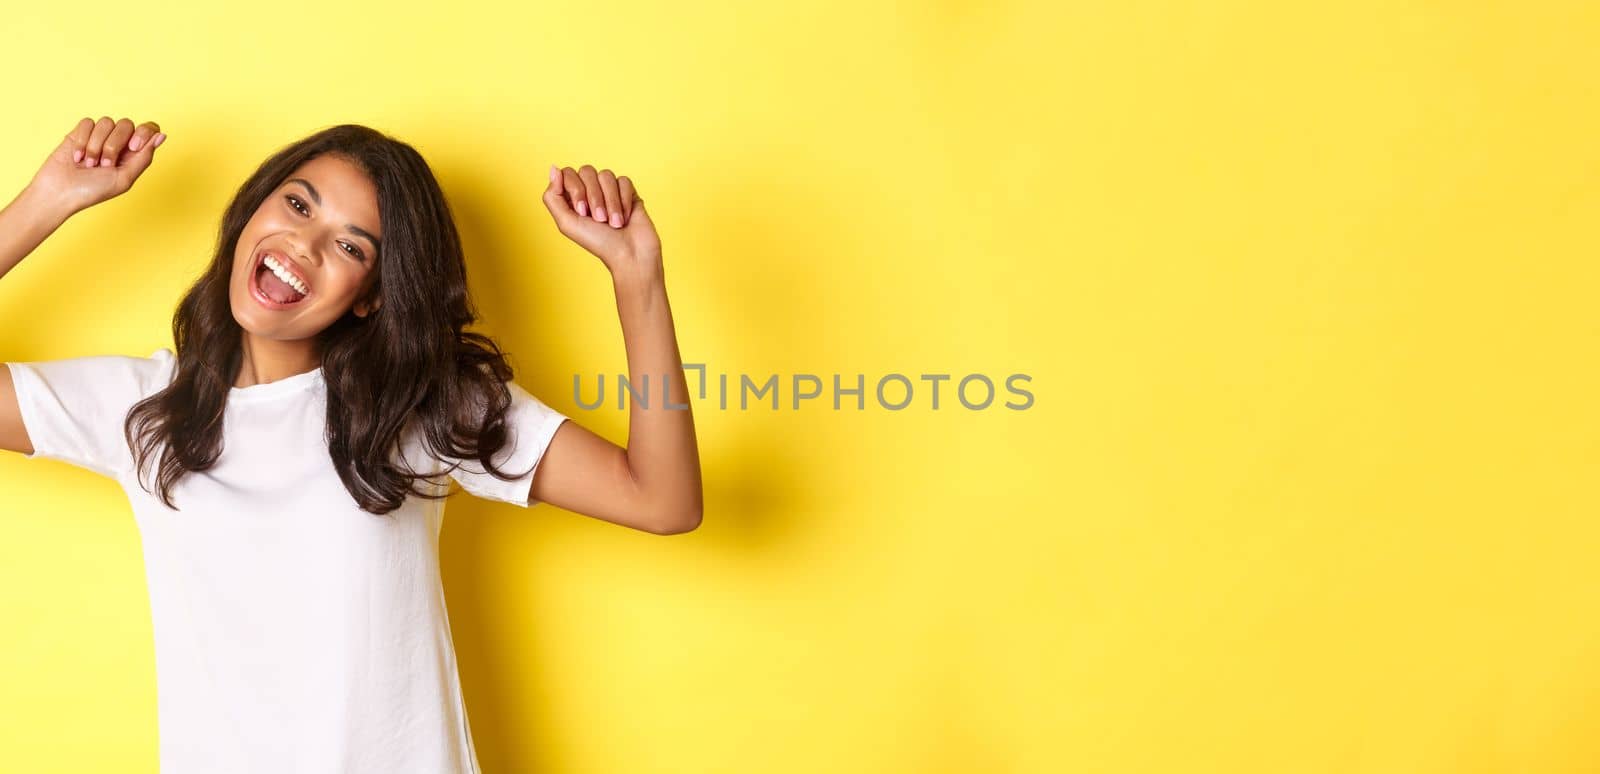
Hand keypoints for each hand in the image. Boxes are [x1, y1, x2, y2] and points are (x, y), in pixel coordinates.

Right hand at [27, 116, 165, 215]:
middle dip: (114, 145)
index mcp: (134, 154)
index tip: (133, 147)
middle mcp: (119, 142)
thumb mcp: (125, 178)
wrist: (61, 192)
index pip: (149, 128)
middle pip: (126, 124)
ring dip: (96, 146)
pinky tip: (77, 158)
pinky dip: (82, 141)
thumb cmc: (94, 190)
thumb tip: (162, 135)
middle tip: (105, 165)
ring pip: (106, 122)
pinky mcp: (80, 132)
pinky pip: (88, 123)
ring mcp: (99, 136)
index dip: (144, 132)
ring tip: (89, 164)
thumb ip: (144, 157)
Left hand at [542, 164, 662, 282]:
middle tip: (599, 219)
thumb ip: (552, 196)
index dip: (575, 189)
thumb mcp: (566, 223)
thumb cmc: (599, 243)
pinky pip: (624, 181)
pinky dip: (624, 201)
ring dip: (610, 201)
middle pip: (587, 171)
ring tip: (614, 222)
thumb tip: (554, 169)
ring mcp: (610, 191)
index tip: (582, 211)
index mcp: (572, 198)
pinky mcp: (628, 192)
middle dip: (594, 196)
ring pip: (606, 175)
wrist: (630, 254)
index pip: (568, 173)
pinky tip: (625, 216)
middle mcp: (590, 191)